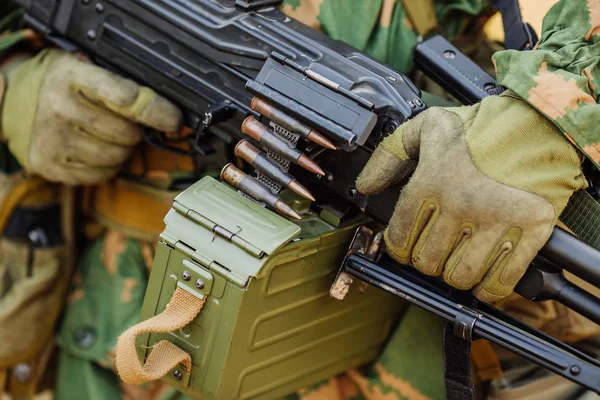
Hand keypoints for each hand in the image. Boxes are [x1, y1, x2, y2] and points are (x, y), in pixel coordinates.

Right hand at [0, 49, 181, 184]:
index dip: (157, 111)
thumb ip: (126, 84)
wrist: (15, 103)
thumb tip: (172, 113)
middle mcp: (58, 107)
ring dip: (121, 150)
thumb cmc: (64, 85)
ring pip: (116, 158)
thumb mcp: (89, 68)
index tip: (173, 120)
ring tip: (104, 134)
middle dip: (133, 130)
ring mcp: (52, 139)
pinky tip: (92, 149)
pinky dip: (106, 166)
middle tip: (122, 122)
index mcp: (72, 76)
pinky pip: (101, 175)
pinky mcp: (49, 165)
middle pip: (126, 134)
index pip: (127, 98)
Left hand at [356, 93, 586, 302]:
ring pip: (460, 275)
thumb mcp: (425, 128)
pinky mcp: (531, 229)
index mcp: (431, 181)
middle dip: (427, 259)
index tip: (408, 243)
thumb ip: (389, 155)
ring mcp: (498, 218)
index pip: (399, 240)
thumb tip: (366, 186)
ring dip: (456, 273)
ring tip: (460, 258)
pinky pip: (501, 280)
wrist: (537, 123)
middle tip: (437, 247)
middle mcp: (461, 203)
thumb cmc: (477, 130)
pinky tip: (485, 274)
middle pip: (427, 262)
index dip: (400, 247)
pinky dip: (489, 286)